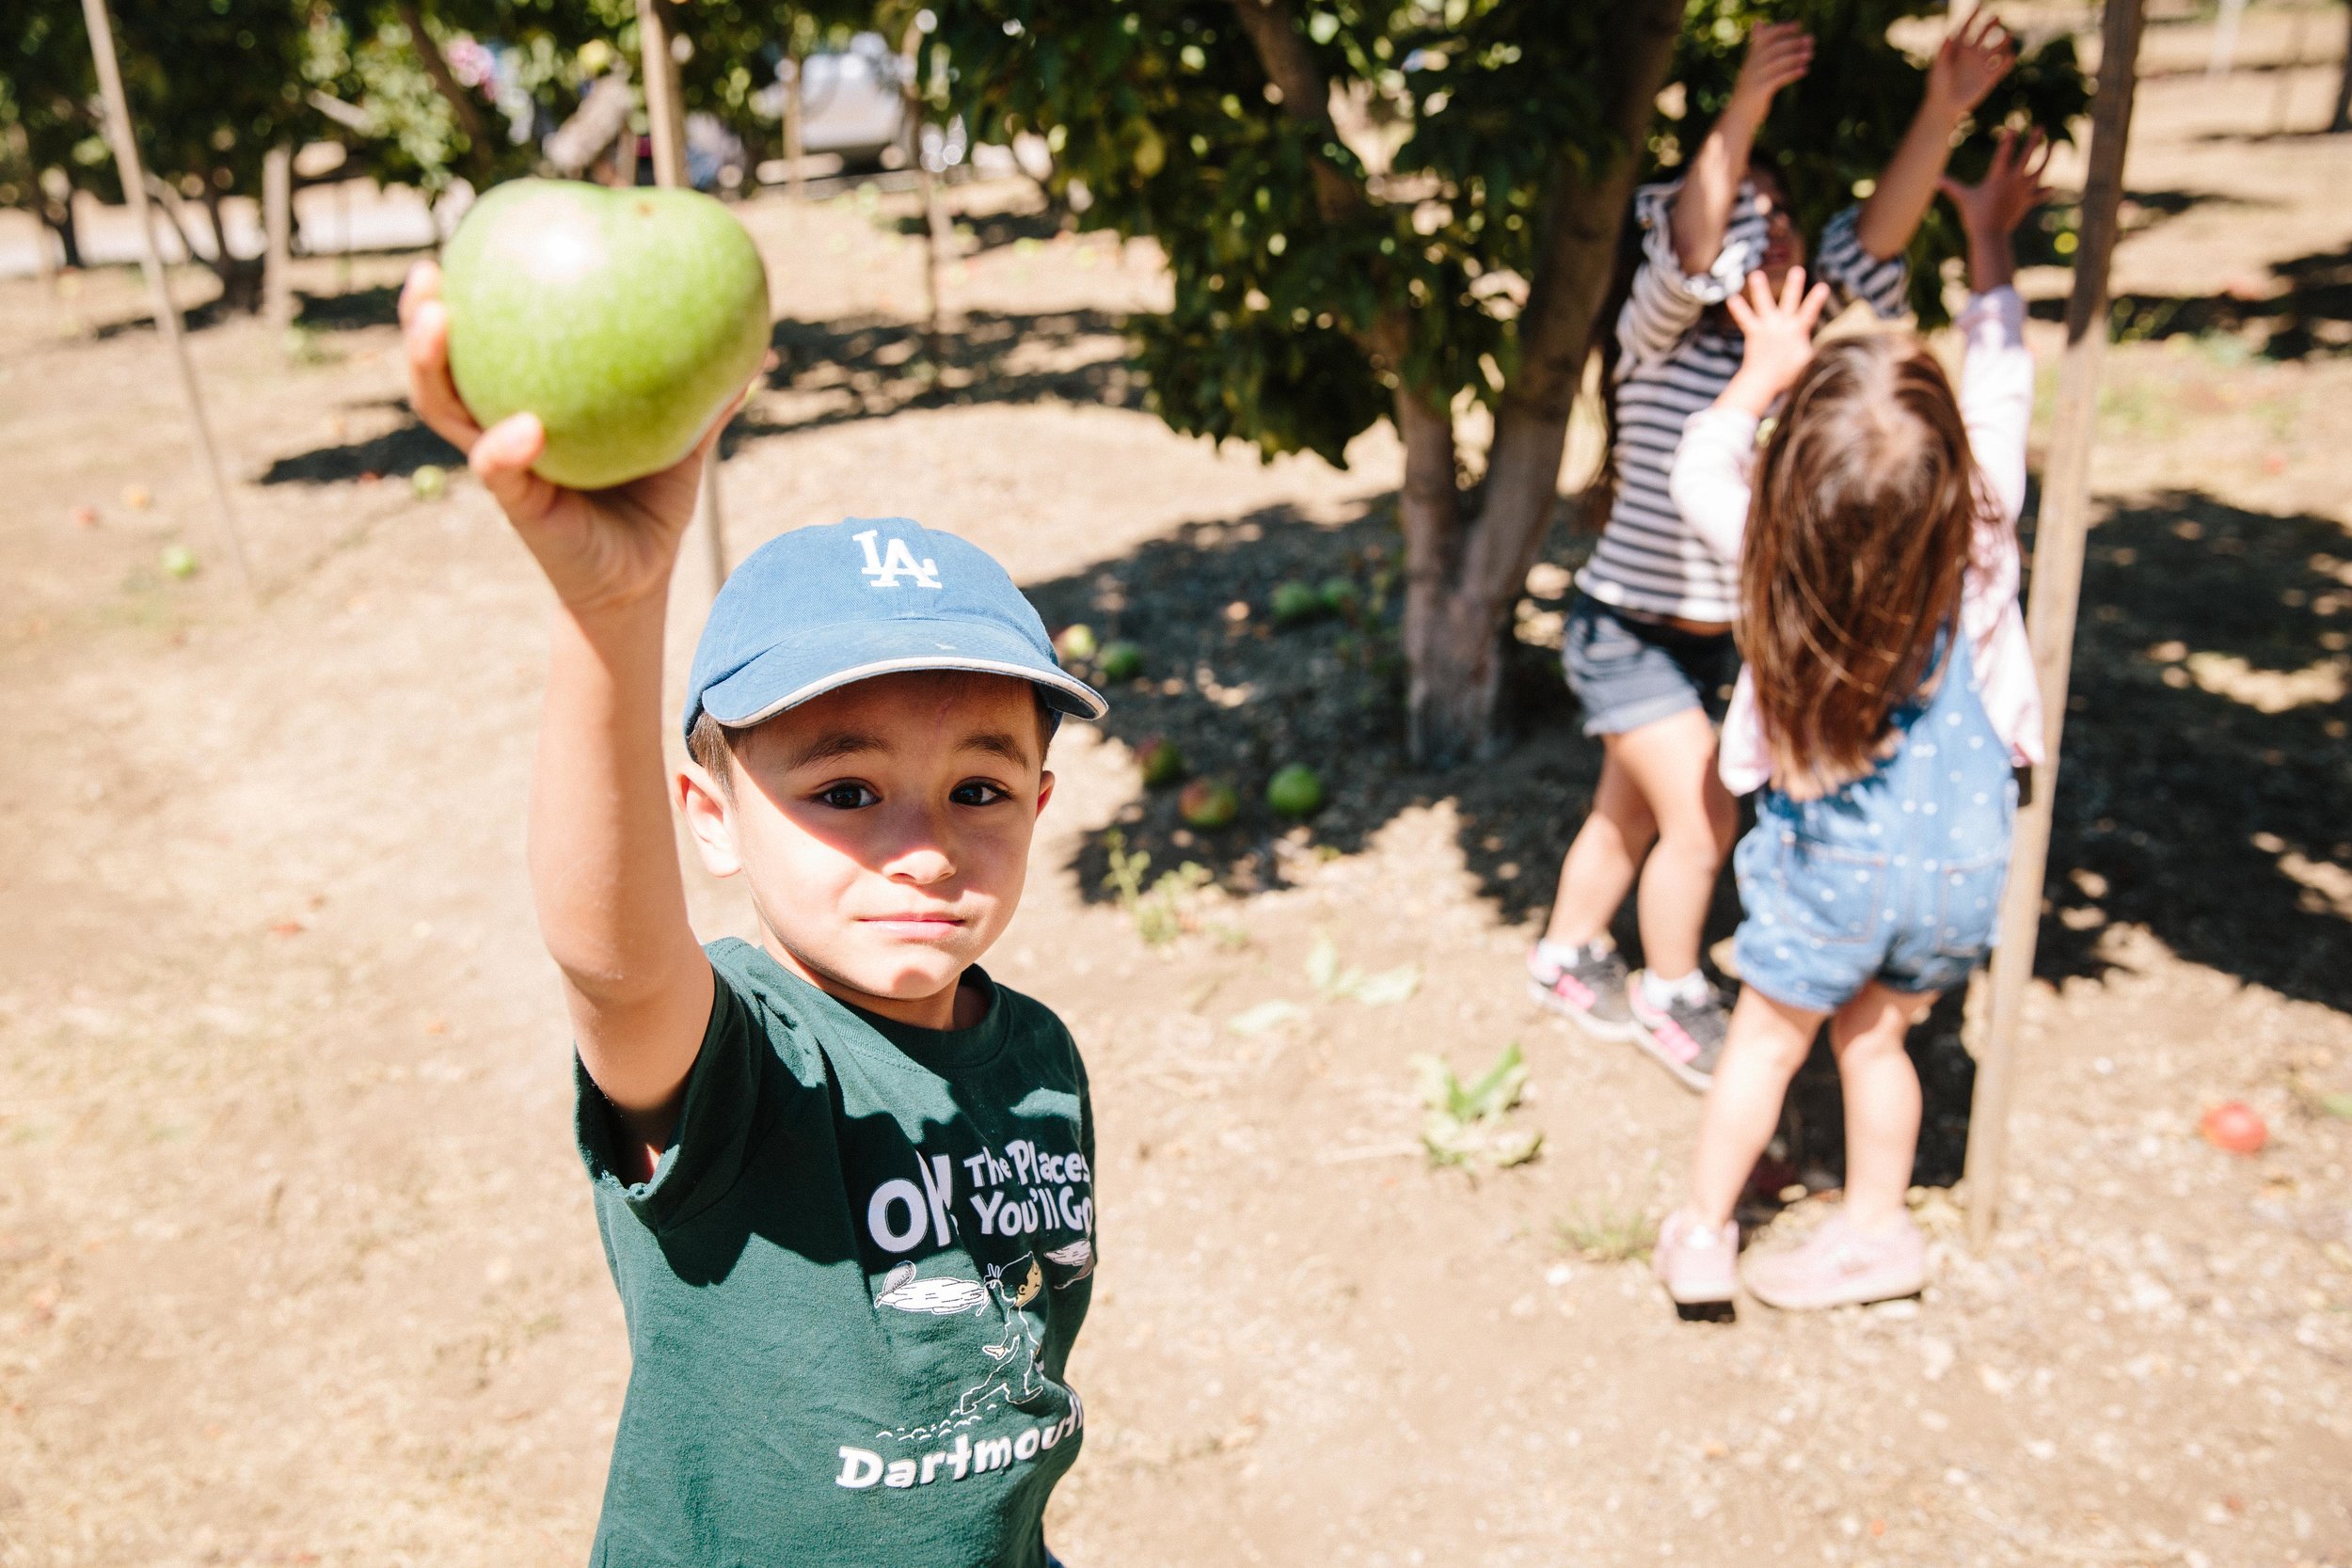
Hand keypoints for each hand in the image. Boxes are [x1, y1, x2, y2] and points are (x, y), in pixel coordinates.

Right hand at [399, 260, 744, 615]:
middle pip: (439, 368)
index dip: (458, 298)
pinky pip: (499, 470)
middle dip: (420, 318)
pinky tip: (524, 426)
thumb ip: (703, 395)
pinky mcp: (519, 507)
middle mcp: (499, 430)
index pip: (480, 343)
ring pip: (446, 412)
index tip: (460, 248)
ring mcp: (503, 468)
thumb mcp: (680, 440)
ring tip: (436, 321)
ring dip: (430, 366)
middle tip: (427, 274)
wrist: (642, 576)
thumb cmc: (651, 503)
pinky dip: (505, 446)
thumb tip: (753, 345)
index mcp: (525, 402)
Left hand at [1721, 266, 1832, 413]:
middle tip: (1797, 270)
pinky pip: (1745, 318)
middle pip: (1790, 301)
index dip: (1816, 300)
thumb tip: (1826, 346)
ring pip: (1764, 304)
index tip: (1822, 287)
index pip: (1810, 312)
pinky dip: (1739, 309)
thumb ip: (1813, 348)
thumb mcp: (1806, 360)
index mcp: (1798, 330)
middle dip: (1794, 286)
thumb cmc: (1788, 373)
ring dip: (1760, 289)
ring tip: (1755, 274)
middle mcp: (1782, 324)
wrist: (1765, 381)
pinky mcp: (1754, 332)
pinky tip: (1731, 298)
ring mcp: (1767, 326)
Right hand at [1726, 21, 1813, 122]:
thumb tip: (1781, 42)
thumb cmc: (1751, 94)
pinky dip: (1792, 73)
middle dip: (1793, 42)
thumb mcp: (1755, 73)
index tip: (1798, 26)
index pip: (1765, 37)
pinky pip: (1779, 79)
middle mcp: (1751, 66)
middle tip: (1810, 39)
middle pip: (1774, 48)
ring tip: (1810, 54)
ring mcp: (1754, 78)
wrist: (1738, 117)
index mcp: (1750, 59)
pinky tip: (1804, 70)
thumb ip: (1764, 57)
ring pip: (1778, 63)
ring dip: (1796, 57)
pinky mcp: (1759, 91)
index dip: (1781, 29)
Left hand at [1925, 9, 2017, 119]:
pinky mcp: (1989, 78)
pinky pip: (2002, 66)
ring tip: (2008, 36)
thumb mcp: (1938, 66)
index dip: (1973, 16)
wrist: (1944, 105)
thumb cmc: (1938, 85)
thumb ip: (1943, 51)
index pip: (1967, 28)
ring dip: (2004, 41)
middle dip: (1991, 25)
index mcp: (1959, 48)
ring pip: (1997, 48)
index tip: (1979, 6)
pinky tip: (2011, 56)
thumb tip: (1948, 34)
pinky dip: (2008, 61)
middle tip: (1996, 18)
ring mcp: (1982, 65)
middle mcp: (1972, 53)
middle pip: (1985, 34)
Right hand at [1937, 125, 2051, 239]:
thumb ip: (1950, 186)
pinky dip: (2046, 191)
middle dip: (2034, 140)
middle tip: (2040, 127)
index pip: (2004, 154)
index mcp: (1997, 177)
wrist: (1990, 235)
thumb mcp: (1962, 198)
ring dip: (2049, 156)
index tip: (2013, 128)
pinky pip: (2040, 194)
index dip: (2008, 140)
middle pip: (2028, 156)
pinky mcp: (2027, 202)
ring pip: (2040, 170)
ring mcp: (2023, 191)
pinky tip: (2052, 187)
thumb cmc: (1974, 216)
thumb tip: (1934, 180)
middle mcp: (2013, 181)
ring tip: (2055, 144)